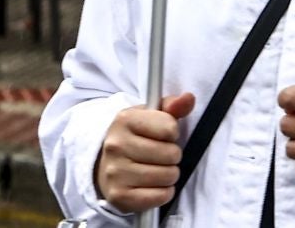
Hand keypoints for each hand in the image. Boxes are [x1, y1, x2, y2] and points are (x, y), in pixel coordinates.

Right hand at [95, 92, 194, 212]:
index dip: (173, 132)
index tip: (164, 135)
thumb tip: (188, 98)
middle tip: (162, 155)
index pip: (169, 127)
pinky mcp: (119, 196)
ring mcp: (115, 172)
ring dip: (170, 174)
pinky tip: (154, 185)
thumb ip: (172, 106)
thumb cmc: (136, 138)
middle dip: (173, 155)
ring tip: (158, 169)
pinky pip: (159, 196)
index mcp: (125, 120)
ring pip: (167, 176)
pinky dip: (164, 193)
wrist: (106, 165)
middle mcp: (116, 145)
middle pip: (171, 154)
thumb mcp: (151, 116)